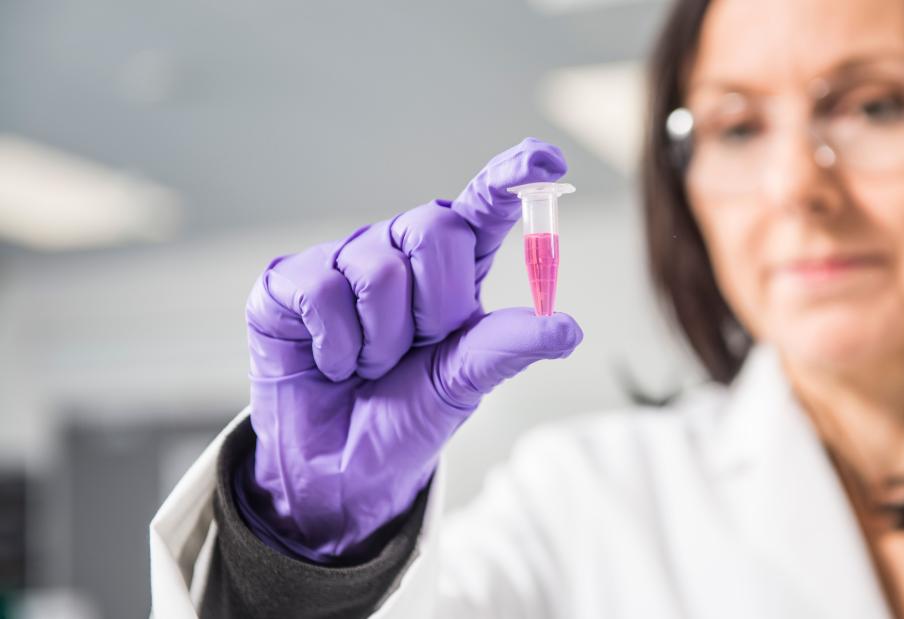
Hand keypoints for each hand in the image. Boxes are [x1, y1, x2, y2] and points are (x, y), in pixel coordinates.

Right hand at [237, 138, 583, 562]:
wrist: (337, 473)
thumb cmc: (401, 419)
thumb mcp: (462, 385)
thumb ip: (506, 348)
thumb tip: (568, 329)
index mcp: (449, 272)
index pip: (482, 208)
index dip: (510, 177)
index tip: (544, 158)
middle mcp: (397, 254)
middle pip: (434, 227)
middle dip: (435, 305)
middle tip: (417, 349)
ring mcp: (341, 264)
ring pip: (378, 267)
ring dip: (381, 341)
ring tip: (369, 367)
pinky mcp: (288, 283)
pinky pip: (323, 290)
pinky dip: (336, 346)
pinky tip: (330, 365)